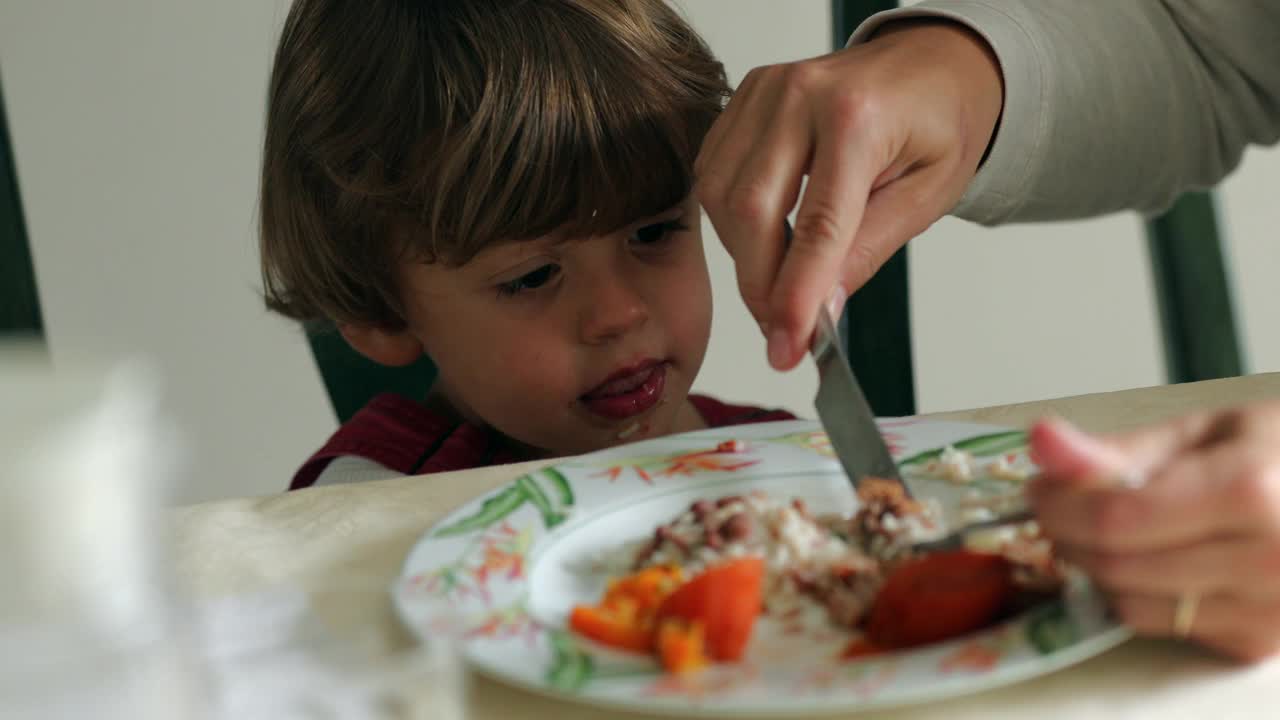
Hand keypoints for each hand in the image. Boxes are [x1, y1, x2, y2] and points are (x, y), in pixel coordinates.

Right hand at [694, 20, 1002, 369]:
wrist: (932, 64)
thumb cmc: (938, 122)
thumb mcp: (927, 197)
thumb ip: (867, 252)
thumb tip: (818, 312)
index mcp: (860, 116)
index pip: (817, 226)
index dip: (796, 295)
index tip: (787, 347)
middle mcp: (802, 94)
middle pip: (751, 211)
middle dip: (760, 285)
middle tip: (780, 330)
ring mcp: (766, 91)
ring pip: (721, 195)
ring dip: (744, 255)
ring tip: (780, 282)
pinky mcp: (745, 97)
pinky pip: (714, 172)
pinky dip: (732, 219)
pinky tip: (764, 236)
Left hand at [1027, 404, 1279, 661]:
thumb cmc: (1276, 457)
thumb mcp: (1205, 432)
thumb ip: (1120, 449)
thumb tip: (1043, 443)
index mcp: (1250, 490)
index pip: (1116, 517)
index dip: (1060, 504)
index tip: (1040, 487)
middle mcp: (1267, 558)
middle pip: (1117, 563)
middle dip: (1068, 533)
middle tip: (1062, 505)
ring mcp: (1268, 610)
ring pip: (1128, 602)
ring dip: (1097, 567)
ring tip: (1111, 530)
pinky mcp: (1259, 644)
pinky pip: (1158, 625)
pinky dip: (1136, 594)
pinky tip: (1154, 561)